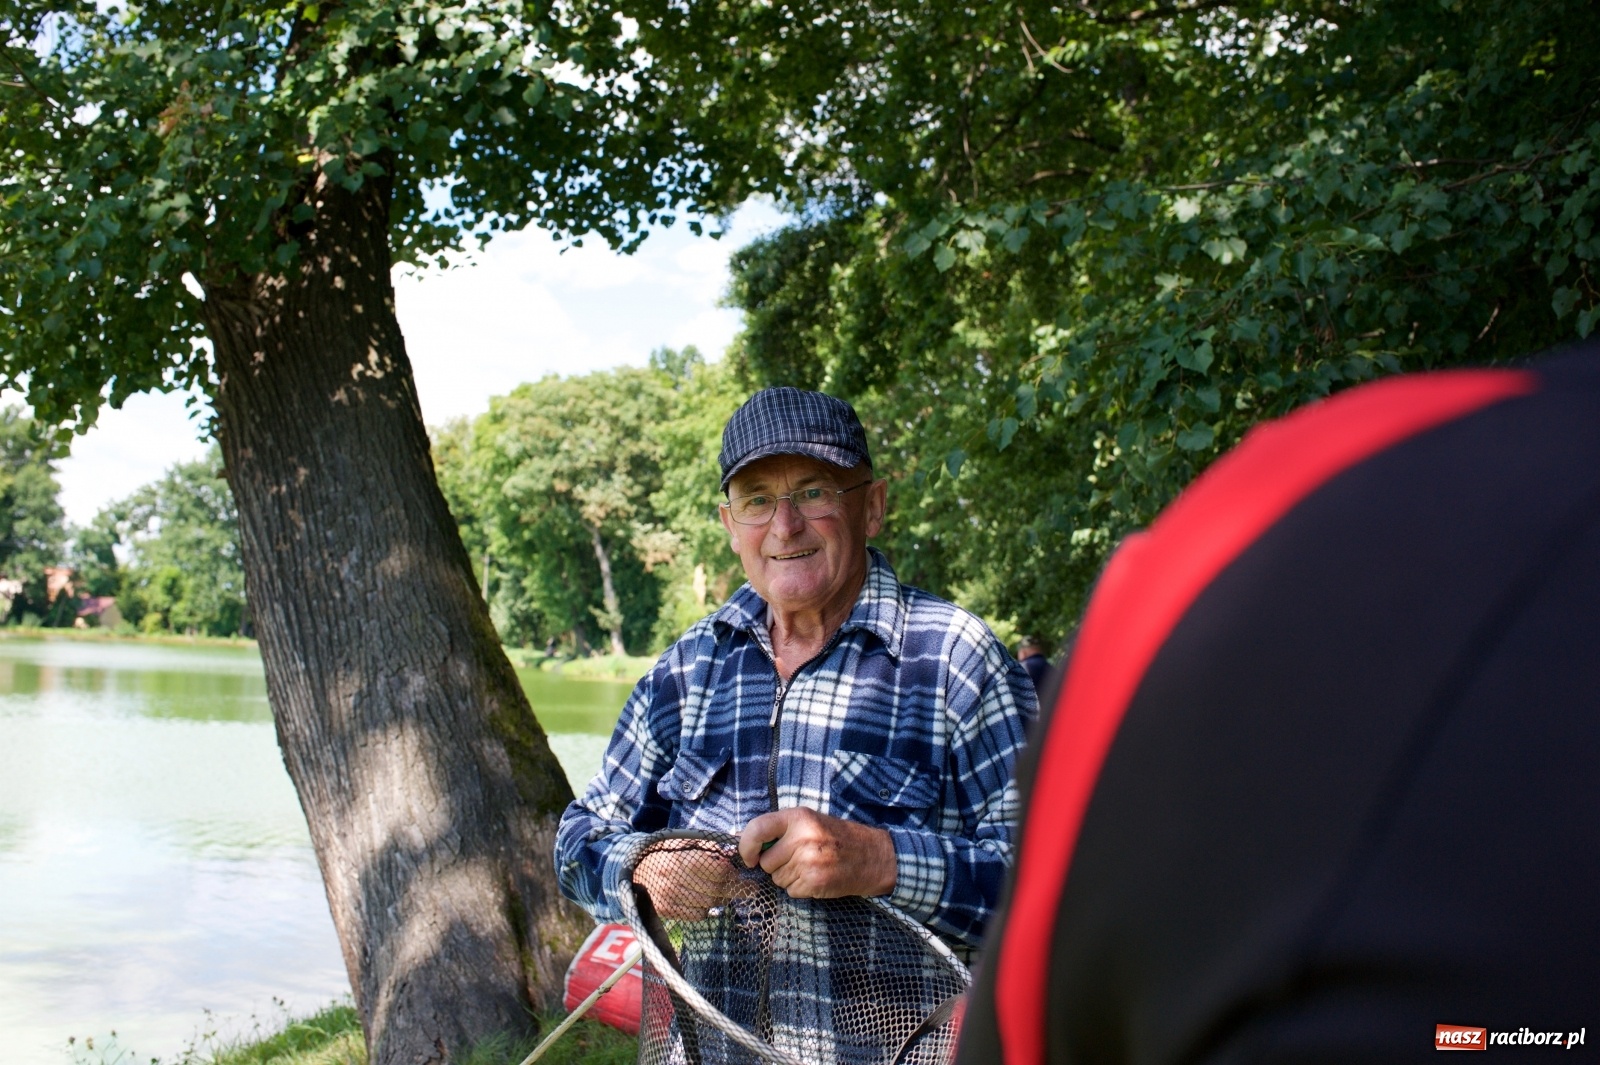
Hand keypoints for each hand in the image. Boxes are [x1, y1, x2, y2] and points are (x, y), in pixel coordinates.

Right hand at [631, 847, 749, 919]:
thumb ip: (708, 846)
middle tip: (749, 889)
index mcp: (680, 859)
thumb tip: (734, 850)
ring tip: (727, 893)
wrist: (633, 869)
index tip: (740, 871)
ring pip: (709, 904)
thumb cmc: (664, 852)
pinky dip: (707, 909)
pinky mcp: (666, 911)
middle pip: (715, 889)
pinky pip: (697, 915)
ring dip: (722, 899)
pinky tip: (708, 900)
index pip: (717, 870)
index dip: (732, 872)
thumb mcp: (683, 841)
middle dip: (734, 889)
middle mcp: (674, 880)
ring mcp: (669, 898)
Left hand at [738, 807, 897, 898]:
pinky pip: (790, 891)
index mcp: (799, 817)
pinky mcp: (815, 882)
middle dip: (775, 865)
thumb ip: (780, 829)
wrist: (872, 856)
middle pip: (766, 862)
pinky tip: (816, 877)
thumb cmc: (837, 837)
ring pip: (777, 879)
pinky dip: (800, 888)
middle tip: (796, 858)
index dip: (746, 846)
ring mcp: (809, 862)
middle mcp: (802, 838)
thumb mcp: (810, 821)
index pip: (757, 829)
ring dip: (788, 877)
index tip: (749, 856)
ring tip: (810, 866)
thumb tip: (746, 844)